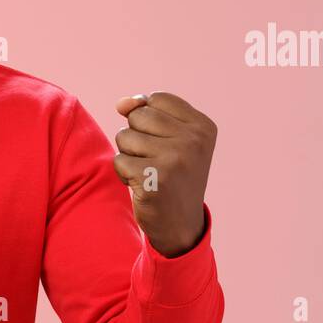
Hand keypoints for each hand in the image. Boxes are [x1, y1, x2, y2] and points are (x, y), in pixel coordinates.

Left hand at [112, 92, 216, 257]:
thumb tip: (123, 103)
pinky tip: (142, 185)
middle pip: (138, 115)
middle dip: (135, 136)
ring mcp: (175, 159)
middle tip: (154, 160)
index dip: (147, 118)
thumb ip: (147, 111)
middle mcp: (193, 140)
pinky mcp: (153, 178)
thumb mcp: (171, 139)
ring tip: (148, 172)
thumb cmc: (172, 175)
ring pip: (124, 136)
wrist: (180, 225)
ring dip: (128, 155)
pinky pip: (119, 160)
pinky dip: (123, 174)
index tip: (162, 143)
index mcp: (203, 126)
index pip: (156, 98)